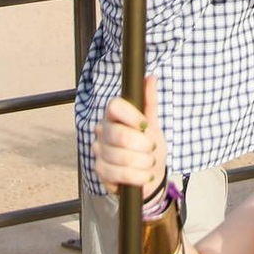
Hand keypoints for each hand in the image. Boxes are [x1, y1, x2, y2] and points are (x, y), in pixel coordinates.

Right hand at [94, 78, 168, 194]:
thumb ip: (149, 101)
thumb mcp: (153, 124)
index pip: (114, 106)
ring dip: (142, 162)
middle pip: (118, 134)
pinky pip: (118, 174)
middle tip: (152, 148)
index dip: (131, 115)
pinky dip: (136, 176)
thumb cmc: (149, 148)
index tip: (145, 125)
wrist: (149, 175)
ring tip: (149, 163)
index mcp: (114, 116)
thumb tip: (151, 77)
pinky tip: (143, 175)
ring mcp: (99, 151)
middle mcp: (103, 131)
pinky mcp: (100, 171)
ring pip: (120, 156)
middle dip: (142, 144)